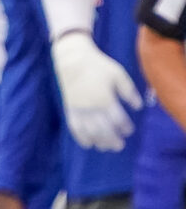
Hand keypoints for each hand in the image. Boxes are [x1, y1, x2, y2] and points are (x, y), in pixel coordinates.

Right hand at [52, 33, 141, 150]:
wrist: (72, 60)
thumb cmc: (98, 66)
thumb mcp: (119, 74)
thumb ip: (129, 91)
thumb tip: (138, 106)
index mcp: (105, 98)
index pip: (117, 119)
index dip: (124, 127)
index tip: (129, 130)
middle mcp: (92, 107)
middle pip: (103, 129)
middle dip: (112, 139)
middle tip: (119, 146)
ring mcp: (79, 109)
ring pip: (89, 131)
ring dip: (98, 141)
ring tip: (105, 147)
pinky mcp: (70, 109)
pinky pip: (75, 127)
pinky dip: (81, 138)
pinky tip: (87, 144)